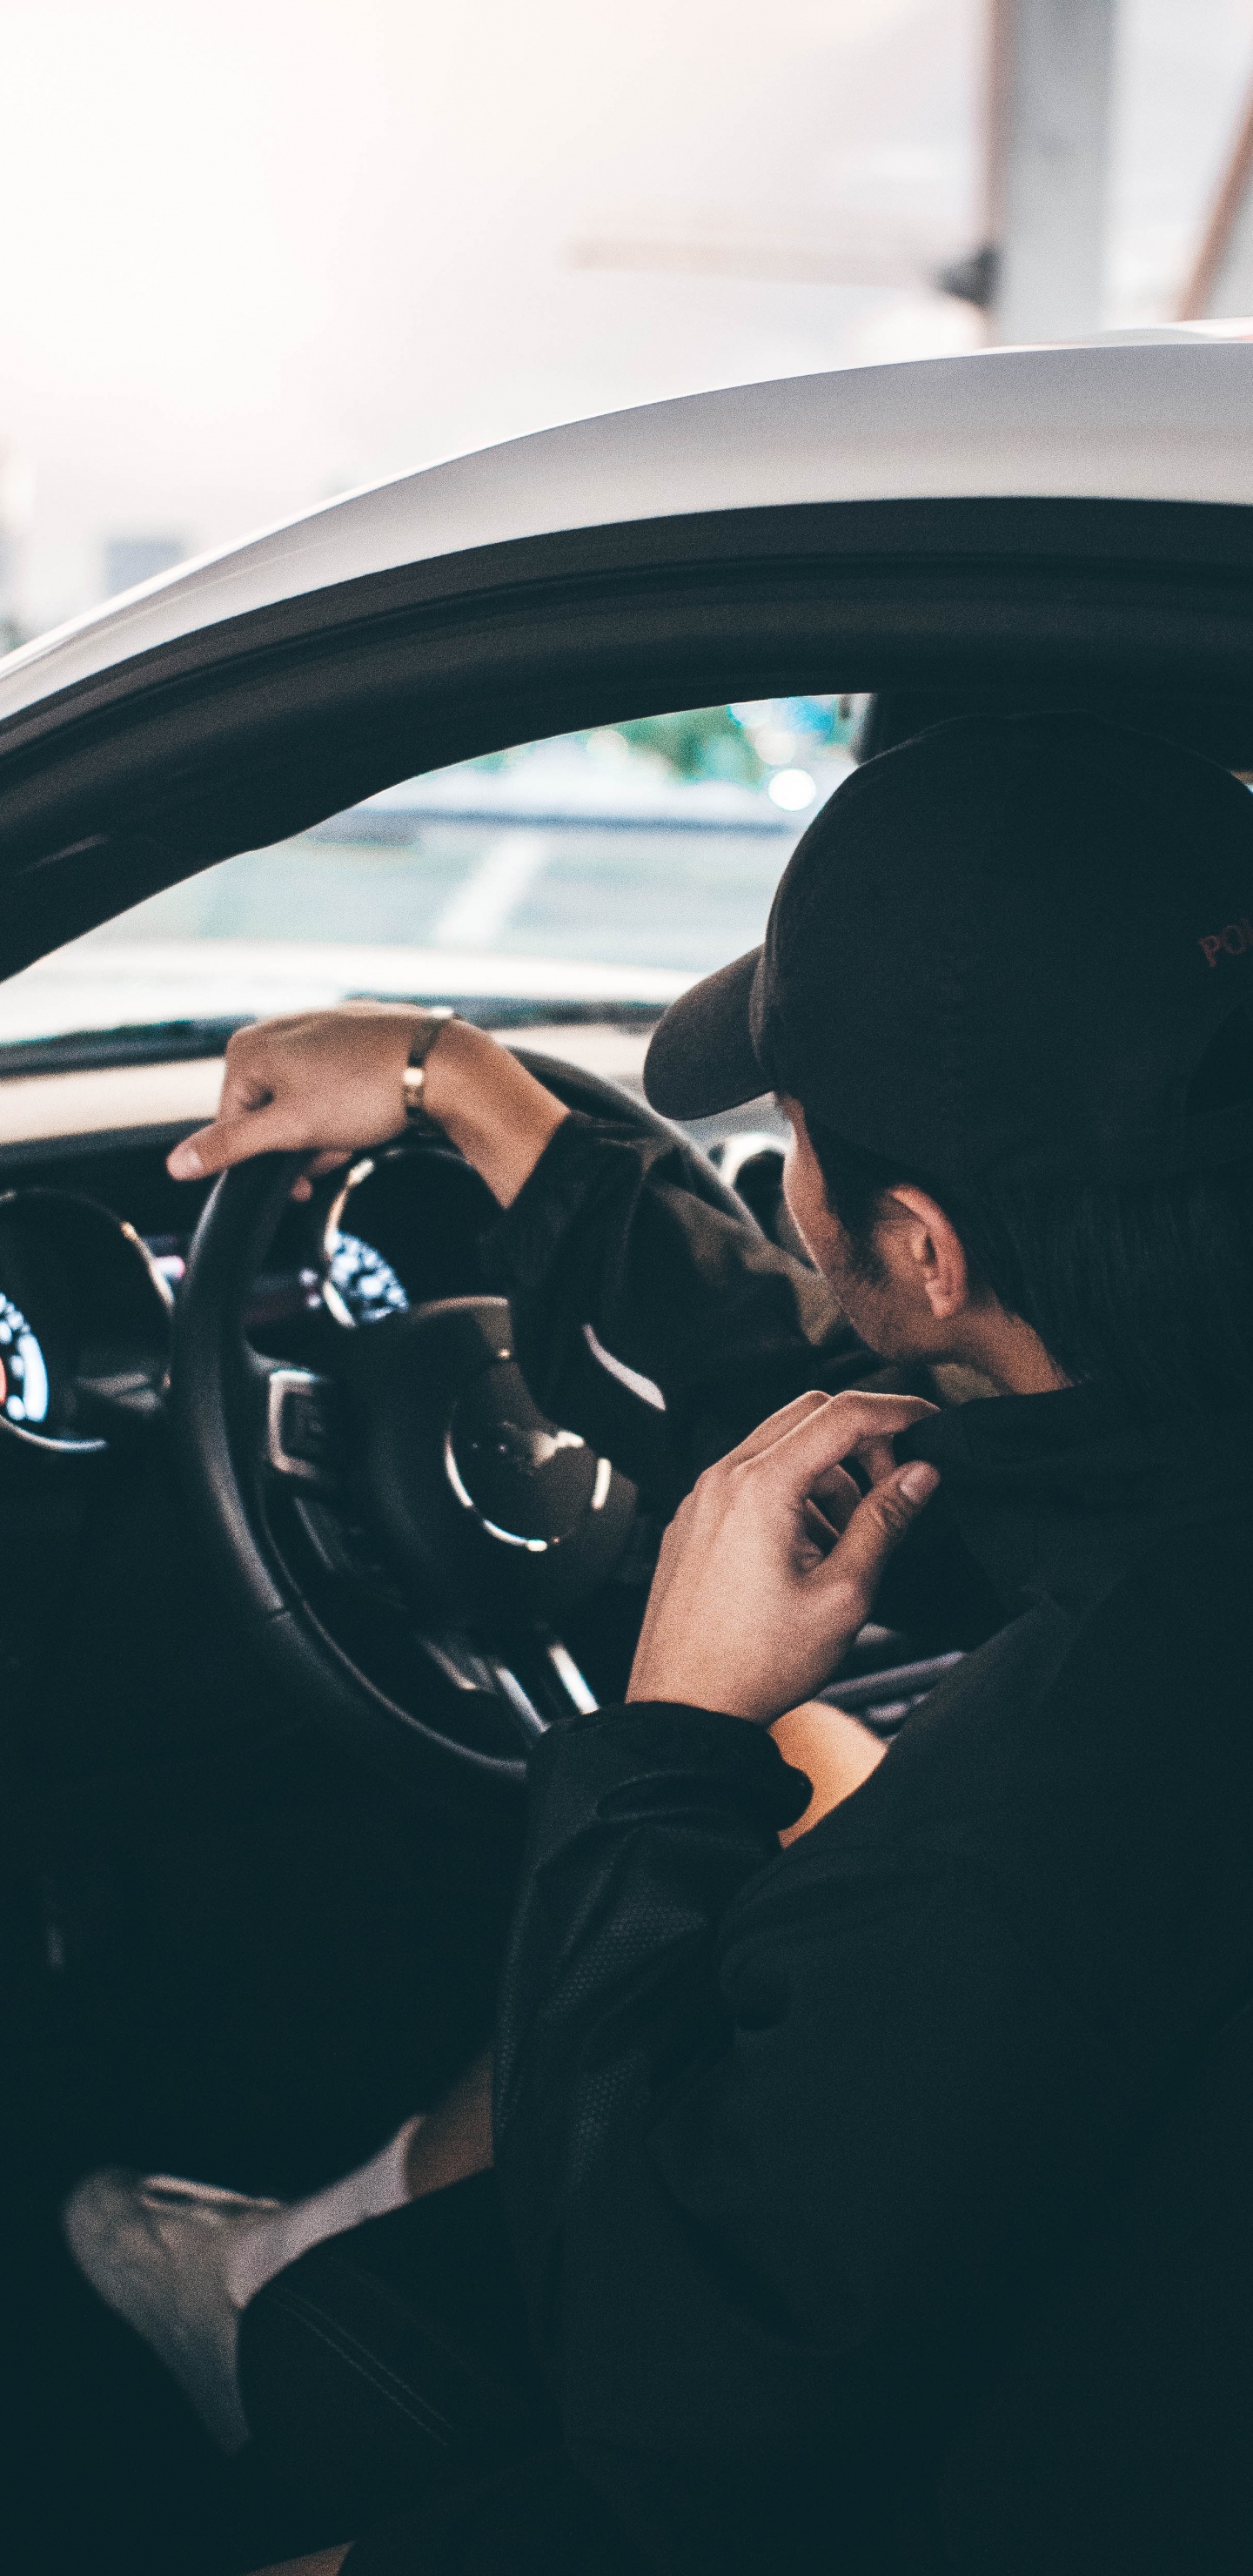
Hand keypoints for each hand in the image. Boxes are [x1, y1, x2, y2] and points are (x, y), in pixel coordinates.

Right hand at [166, 1007, 567, 1204]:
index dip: (263, 1158)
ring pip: (305, 1099)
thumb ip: (230, 1147)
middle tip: (333, 1153)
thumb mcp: (291, 1129)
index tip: (298, 1176)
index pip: (232, 1121)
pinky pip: (335, 1080)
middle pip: (270, 1110)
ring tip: (357, 1131)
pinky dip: (348, 1107)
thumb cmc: (366, 1091)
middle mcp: (279, 1027)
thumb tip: (177, 1164)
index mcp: (250, 1047)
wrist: (441, 1065)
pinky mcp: (354, 1032)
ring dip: (325, 1131)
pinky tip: (371, 1114)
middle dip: (299, 1144)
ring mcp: (318, 1026)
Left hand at [627, 1389, 940, 1723]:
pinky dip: (791, 1492)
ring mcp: (701, 1498)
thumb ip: (884, 1522)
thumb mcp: (843, 1594)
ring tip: (848, 1539)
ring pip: (779, 1447)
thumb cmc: (756, 1663)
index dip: (897, 1410)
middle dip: (862, 1438)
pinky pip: (750, 1478)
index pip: (841, 1413)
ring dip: (827, 1472)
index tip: (930, 1420)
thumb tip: (920, 1474)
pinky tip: (808, 1549)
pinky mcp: (694, 1520)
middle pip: (807, 1415)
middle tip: (892, 1485)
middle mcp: (722, 1478)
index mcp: (760, 1486)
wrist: (685, 1708)